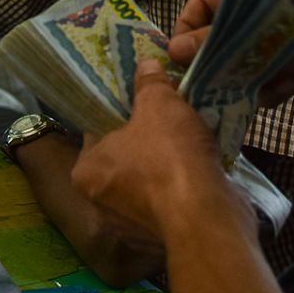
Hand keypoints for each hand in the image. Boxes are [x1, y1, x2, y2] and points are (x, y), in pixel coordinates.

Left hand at [72, 61, 245, 243]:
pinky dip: (184, 174)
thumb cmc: (168, 156)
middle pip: (126, 151)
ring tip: (189, 125)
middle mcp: (103, 198)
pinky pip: (172, 190)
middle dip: (148, 130)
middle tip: (168, 106)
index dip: (120, 106)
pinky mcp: (165, 227)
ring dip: (169, 153)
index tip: (140, 92)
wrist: (206, 215)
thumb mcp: (159, 104)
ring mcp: (134, 217)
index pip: (97, 128)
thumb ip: (149, 83)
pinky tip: (202, 154)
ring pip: (151, 172)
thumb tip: (145, 65)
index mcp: (86, 170)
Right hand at [169, 0, 293, 106]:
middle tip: (204, 86)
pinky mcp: (293, 73)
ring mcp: (279, 45)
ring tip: (260, 88)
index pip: (206, 3)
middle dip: (213, 63)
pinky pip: (262, 87)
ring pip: (238, 68)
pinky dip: (269, 93)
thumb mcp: (278, 29)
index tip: (178, 56)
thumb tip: (173, 50)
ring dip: (243, 82)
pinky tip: (288, 90)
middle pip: (218, 39)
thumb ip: (225, 40)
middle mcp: (264, 15)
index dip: (188, 27)